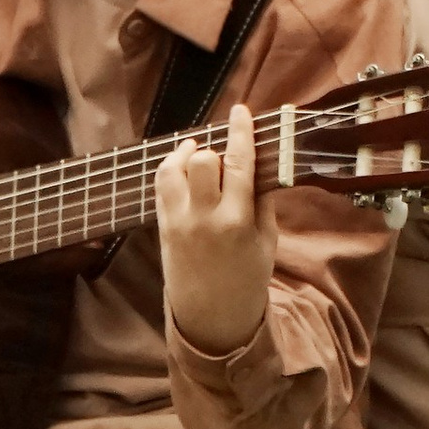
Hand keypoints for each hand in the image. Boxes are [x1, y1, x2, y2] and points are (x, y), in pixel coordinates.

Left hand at [155, 101, 279, 355]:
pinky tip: (185, 168)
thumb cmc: (247, 280)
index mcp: (237, 221)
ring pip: (174, 168)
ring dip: (189, 154)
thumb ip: (264, 203)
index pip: (240, 163)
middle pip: (204, 160)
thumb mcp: (267, 243)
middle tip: (227, 156)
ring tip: (200, 154)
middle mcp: (204, 218)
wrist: (211, 318)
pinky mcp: (162, 226)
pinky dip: (172, 168)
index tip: (242, 110)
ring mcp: (178, 222)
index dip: (241, 132)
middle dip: (216, 150)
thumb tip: (263, 166)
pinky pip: (161, 184)